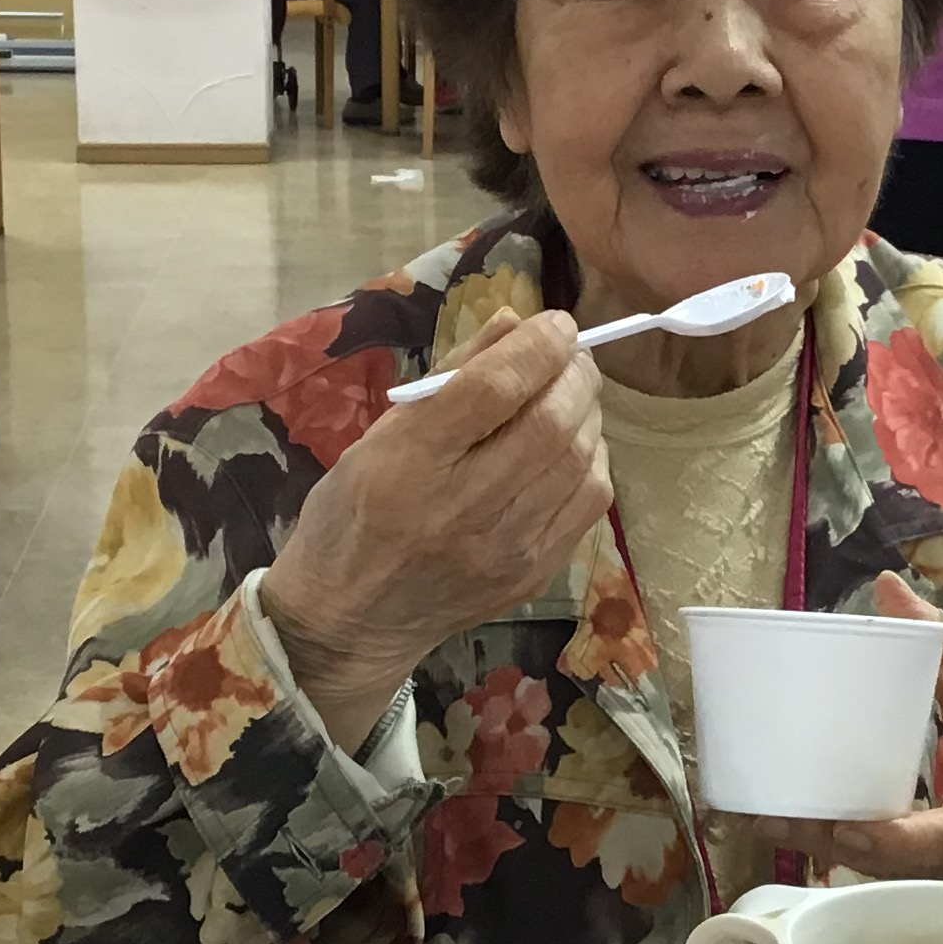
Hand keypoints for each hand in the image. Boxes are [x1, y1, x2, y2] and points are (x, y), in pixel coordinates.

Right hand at [264, 310, 612, 749]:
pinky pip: (589, 504)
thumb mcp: (378, 435)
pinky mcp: (532, 575)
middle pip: (550, 425)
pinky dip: (591, 461)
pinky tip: (570, 449)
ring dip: (588, 414)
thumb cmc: (354, 513)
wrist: (351, 620)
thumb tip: (516, 323)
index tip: (556, 324)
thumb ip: (449, 377)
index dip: (537, 346)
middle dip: (574, 375)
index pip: (493, 389)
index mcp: (409, 463)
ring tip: (570, 396)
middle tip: (570, 355)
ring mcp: (504, 549)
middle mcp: (461, 507)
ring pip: (579, 462)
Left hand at [747, 577, 942, 892]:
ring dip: (830, 847)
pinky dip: (850, 847)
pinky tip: (796, 825)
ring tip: (760, 819)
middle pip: (907, 862)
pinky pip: (901, 866)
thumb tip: (886, 586)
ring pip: (898, 871)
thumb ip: (942, 647)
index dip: (899, 837)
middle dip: (832, 841)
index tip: (845, 826)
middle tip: (762, 815)